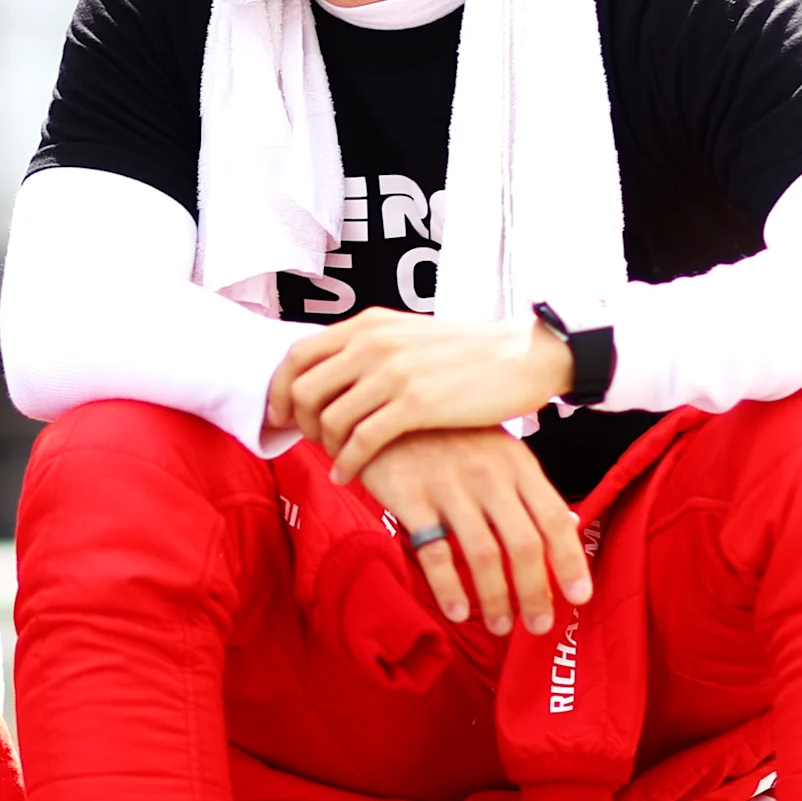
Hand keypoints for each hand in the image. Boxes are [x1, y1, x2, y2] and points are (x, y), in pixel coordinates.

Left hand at [270, 309, 574, 481]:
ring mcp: (393, 372)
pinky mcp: (415, 403)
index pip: (298, 355)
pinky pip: (361, 441)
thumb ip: (370, 349)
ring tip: (336, 461)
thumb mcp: (409, 335)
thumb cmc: (467, 353)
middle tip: (308, 445)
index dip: (279, 389)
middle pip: (302, 388)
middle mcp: (373, 342)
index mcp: (369, 324)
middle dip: (296, 423)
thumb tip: (333, 375)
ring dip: (325, 447)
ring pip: (328, 418)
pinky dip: (347, 463)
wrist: (522, 356)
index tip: (280, 416)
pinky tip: (349, 476)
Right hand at [355, 425, 591, 637]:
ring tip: (499, 626)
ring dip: (496, 599)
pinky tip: (456, 611)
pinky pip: (434, 552)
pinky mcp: (411, 497)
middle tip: (538, 626)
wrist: (385, 409)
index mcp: (517, 464)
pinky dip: (448, 587)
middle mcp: (489, 476)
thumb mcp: (498, 449)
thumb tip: (570, 526)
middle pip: (524, 544)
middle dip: (536, 593)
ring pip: (483, 555)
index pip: (555, 520)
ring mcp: (450, 486)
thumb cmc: (448, 436)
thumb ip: (529, 489)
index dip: (570, 562)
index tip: (580, 597)